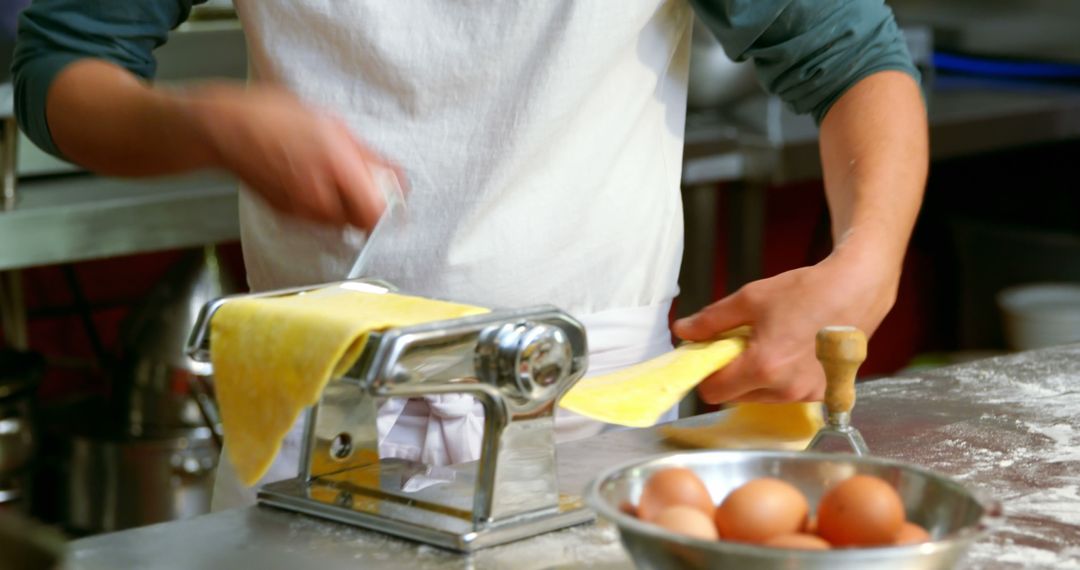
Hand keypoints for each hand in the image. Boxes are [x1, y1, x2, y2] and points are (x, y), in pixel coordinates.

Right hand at [192, 85, 399, 229]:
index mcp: (336, 166)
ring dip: (344, 207)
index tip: (390, 195)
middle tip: (361, 183)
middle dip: (367, 206)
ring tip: (330, 177)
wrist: (224, 130)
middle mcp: (320, 196)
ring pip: (340, 224)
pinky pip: (318, 220)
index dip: (389, 206)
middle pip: (362, 222)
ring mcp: (301, 211)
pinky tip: (309, 180)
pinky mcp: (287, 216)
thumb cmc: (274, 117)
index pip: (377, 212)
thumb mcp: (332, 124)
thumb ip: (368, 156)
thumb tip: (395, 177)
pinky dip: (322, 207)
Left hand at [672, 249, 898, 403]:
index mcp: (763, 367)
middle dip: (731, 375)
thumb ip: (712, 320)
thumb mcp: (751, 299)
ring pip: (760, 397)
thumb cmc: (806, 291)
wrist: (856, 289)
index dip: (706, 374)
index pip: (713, 392)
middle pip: (735, 397)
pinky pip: (786, 394)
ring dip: (756, 378)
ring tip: (770, 345)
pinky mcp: (824, 393)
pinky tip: (791, 352)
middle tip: (739, 345)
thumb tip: (683, 330)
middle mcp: (786, 389)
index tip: (709, 357)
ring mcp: (807, 395)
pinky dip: (780, 379)